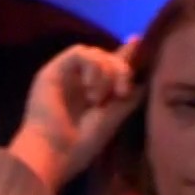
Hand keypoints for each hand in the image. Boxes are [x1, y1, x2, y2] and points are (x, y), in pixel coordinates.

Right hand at [8, 41, 142, 191]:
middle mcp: (77, 81)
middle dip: (120, 70)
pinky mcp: (52, 71)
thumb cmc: (79, 145)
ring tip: (98, 97)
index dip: (125, 54)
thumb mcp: (111, 121)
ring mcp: (64, 75)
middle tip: (121, 92)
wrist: (53, 154)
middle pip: (106, 57)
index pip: (110, 67)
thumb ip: (126, 101)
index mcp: (90, 93)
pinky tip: (90, 87)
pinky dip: (92, 66)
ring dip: (105, 71)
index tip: (139, 41)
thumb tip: (143, 83)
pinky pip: (79, 52)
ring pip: (94, 52)